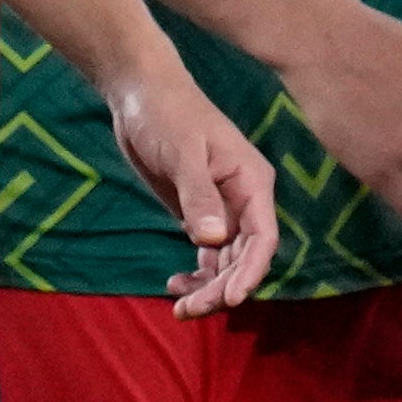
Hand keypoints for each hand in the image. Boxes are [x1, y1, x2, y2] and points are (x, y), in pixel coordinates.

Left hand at [102, 57, 278, 315]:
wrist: (139, 92)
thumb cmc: (166, 112)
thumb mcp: (181, 152)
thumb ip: (198, 196)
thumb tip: (214, 239)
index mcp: (252, 182)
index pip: (262, 238)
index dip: (250, 272)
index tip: (231, 299)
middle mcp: (243, 199)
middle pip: (244, 256)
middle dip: (222, 286)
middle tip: (189, 309)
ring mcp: (222, 207)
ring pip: (225, 259)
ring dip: (208, 285)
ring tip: (180, 308)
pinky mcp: (199, 211)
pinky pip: (206, 251)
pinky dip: (196, 272)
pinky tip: (175, 284)